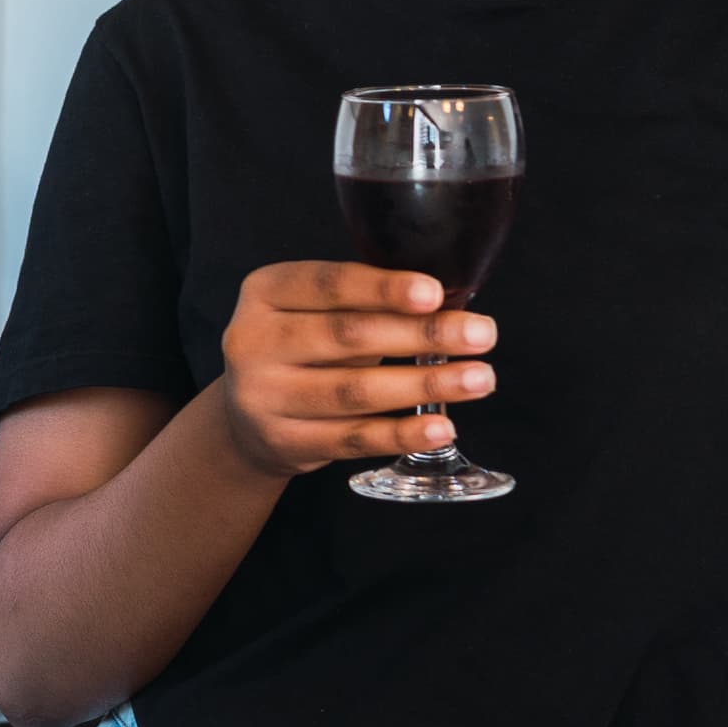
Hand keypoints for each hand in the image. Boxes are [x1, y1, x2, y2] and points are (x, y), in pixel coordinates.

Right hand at [217, 261, 495, 477]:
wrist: (246, 417)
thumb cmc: (300, 348)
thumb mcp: (313, 311)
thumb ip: (364, 303)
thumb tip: (449, 305)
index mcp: (264, 292)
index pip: (327, 285)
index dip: (383, 289)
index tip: (436, 293)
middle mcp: (253, 341)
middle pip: (346, 336)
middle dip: (421, 334)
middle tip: (481, 335)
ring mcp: (265, 395)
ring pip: (355, 390)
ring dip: (425, 385)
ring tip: (478, 379)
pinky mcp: (285, 442)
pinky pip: (353, 438)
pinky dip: (402, 433)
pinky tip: (441, 426)